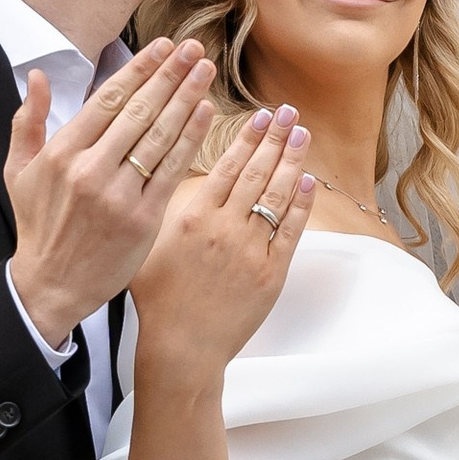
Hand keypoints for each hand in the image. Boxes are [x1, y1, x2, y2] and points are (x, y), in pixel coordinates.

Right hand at [1, 38, 213, 350]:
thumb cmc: (39, 226)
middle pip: (139, 111)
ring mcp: (119, 195)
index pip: (107, 100)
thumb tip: (37, 76)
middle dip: (169, 75)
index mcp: (62, 153)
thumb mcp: (19, 171)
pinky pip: (172, 171)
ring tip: (204, 72)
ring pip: (159, 136)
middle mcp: (90, 170)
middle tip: (194, 49)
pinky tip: (205, 115)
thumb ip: (27, 121)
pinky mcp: (143, 219)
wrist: (52, 285)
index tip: (162, 46)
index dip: (139, 69)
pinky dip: (190, 140)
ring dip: (186, 99)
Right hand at [128, 105, 316, 389]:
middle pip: (256, 172)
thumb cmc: (159, 300)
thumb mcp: (150, 247)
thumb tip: (178, 177)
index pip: (226, 166)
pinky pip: (290, 231)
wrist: (182, 347)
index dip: (247, 138)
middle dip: (275, 138)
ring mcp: (250, 250)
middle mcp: (223, 228)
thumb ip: (168, 211)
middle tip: (289, 112)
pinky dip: (300, 204)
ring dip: (292, 162)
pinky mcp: (270, 273)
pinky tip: (308, 181)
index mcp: (193, 218)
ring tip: (302, 135)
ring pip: (276, 196)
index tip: (261, 115)